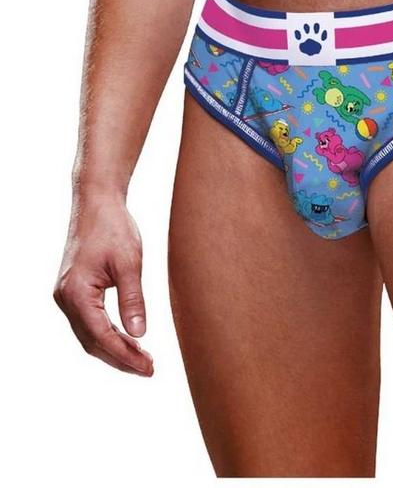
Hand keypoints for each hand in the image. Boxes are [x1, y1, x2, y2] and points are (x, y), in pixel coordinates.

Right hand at [53, 192, 153, 376]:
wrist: (96, 202)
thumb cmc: (113, 226)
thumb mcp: (129, 262)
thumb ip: (133, 299)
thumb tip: (140, 335)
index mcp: (76, 293)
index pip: (101, 335)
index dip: (125, 355)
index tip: (148, 367)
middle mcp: (65, 298)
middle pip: (92, 342)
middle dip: (120, 358)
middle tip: (149, 369)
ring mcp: (66, 296)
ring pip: (89, 335)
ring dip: (114, 349)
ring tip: (143, 359)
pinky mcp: (73, 291)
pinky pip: (88, 322)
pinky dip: (107, 334)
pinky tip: (128, 339)